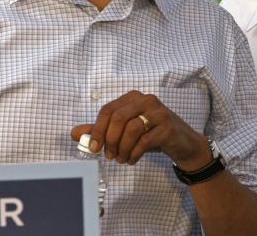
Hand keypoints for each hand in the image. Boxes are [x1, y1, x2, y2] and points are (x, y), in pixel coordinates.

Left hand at [71, 90, 209, 167]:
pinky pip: (144, 141)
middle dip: (110, 140)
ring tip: (122, 159)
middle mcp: (147, 100)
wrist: (182, 143)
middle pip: (118, 117)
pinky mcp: (168, 127)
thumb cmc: (151, 135)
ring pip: (131, 129)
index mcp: (133, 98)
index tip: (93, 148)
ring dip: (122, 149)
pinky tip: (133, 159)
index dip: (97, 130)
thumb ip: (100, 130)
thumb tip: (75, 133)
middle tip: (109, 155)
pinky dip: (134, 153)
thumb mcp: (124, 132)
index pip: (108, 109)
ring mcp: (159, 112)